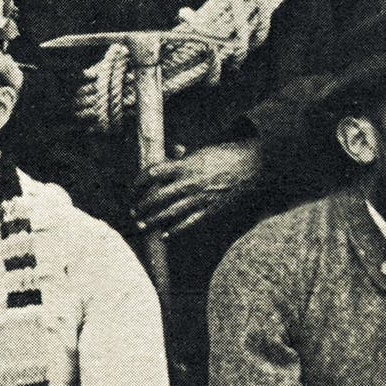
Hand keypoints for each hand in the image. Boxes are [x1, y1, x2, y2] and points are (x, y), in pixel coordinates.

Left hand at [132, 141, 260, 237]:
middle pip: (157, 196)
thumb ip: (184, 156)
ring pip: (170, 212)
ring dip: (153, 220)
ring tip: (142, 225)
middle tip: (132, 210)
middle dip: (142, 205)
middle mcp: (189, 182)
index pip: (154, 173)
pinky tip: (165, 235)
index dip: (139, 181)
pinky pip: (190, 223)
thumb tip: (172, 151)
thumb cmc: (226, 156)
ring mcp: (199, 198)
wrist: (253, 166)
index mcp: (185, 165)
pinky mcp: (210, 209)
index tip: (133, 187)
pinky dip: (176, 230)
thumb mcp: (202, 151)